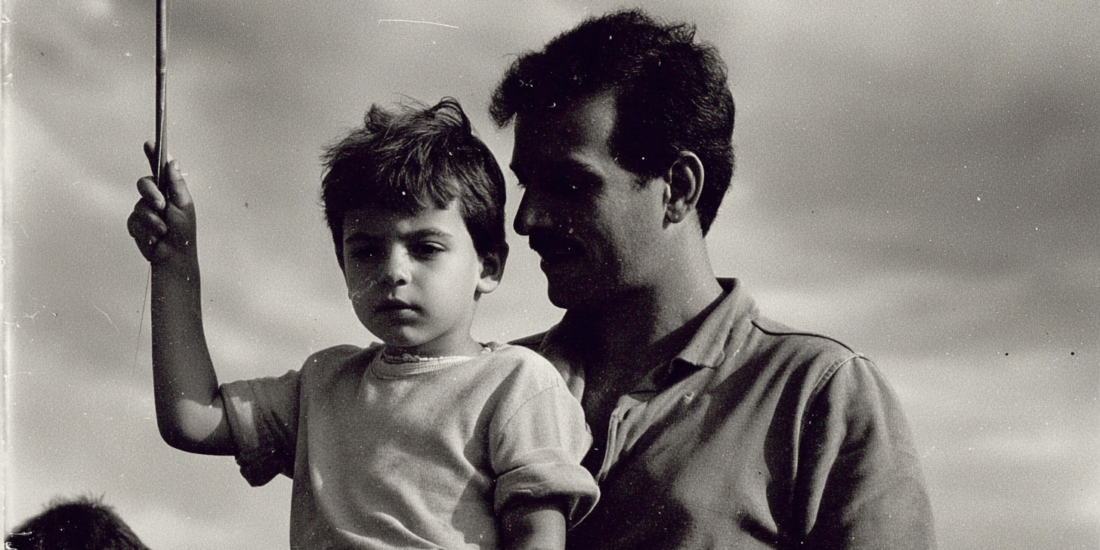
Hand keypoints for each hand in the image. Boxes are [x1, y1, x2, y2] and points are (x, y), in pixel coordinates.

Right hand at [127, 141, 196, 265]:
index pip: (159, 169)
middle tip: (161, 206)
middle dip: (151, 194)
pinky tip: (154, 238)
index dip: (153, 154)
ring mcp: (144, 210)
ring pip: (139, 205)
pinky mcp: (135, 223)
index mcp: (170, 191)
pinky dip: (145, 230)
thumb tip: (172, 161)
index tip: (149, 142)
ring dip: (152, 220)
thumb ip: (176, 185)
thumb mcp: (183, 207)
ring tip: (163, 230)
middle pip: (144, 183)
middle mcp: (156, 197)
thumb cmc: (184, 233)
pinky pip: (133, 221)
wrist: (173, 257)